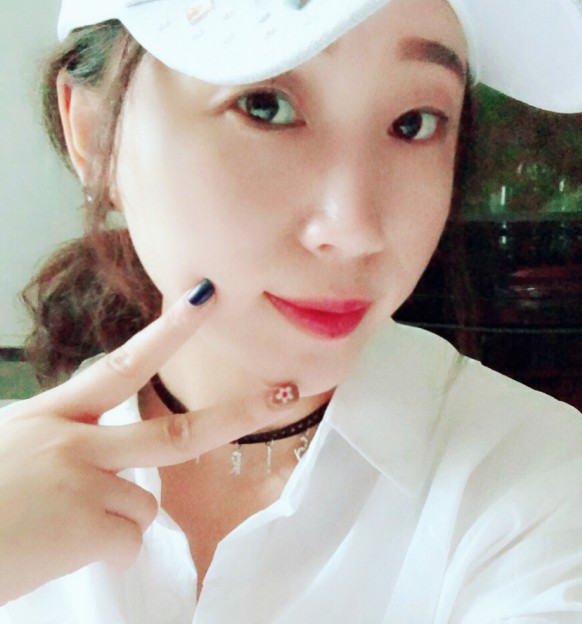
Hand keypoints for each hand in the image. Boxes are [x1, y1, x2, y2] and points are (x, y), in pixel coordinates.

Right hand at [0, 279, 287, 603]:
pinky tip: (60, 552)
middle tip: (287, 392)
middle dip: (239, 413)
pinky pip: (128, 542)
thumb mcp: (7, 451)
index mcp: (51, 416)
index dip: (170, 330)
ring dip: (115, 519)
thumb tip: (99, 460)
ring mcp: (86, 482)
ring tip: (59, 527)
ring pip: (146, 502)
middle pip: (178, 431)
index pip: (123, 364)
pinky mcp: (90, 526)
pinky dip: (106, 552)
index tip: (208, 295)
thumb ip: (60, 442)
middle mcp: (76, 440)